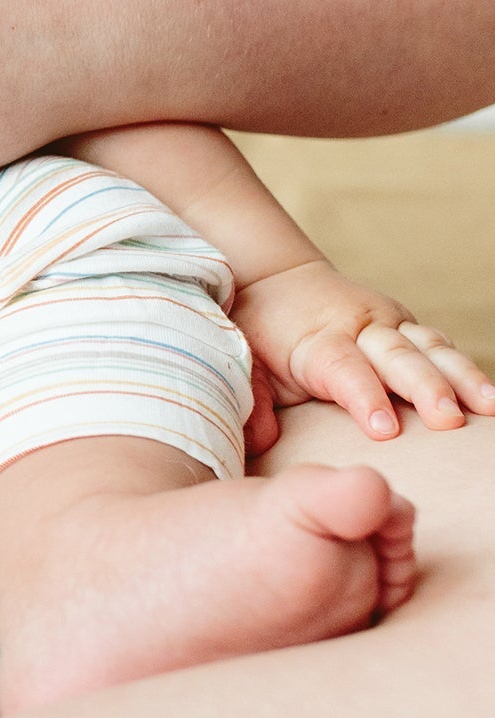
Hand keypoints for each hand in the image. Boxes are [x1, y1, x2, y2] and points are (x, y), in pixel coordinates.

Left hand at [231, 257, 494, 444]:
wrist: (279, 279)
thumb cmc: (260, 330)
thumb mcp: (246, 360)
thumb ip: (253, 397)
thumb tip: (260, 438)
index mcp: (319, 341)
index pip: (345, 370)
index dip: (366, 398)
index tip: (386, 430)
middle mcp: (360, 327)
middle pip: (398, 358)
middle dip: (426, 389)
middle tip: (449, 421)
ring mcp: (389, 323)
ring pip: (430, 348)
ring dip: (461, 377)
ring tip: (489, 406)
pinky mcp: (407, 326)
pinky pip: (441, 345)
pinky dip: (466, 368)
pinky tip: (488, 397)